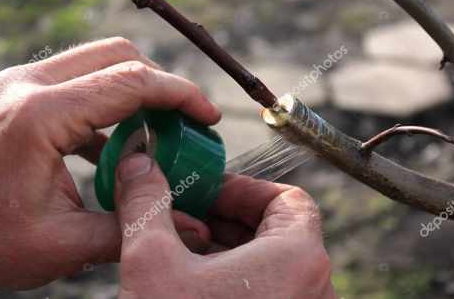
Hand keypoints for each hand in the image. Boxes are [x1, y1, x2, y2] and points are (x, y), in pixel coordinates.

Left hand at [0, 37, 219, 288]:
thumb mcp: (60, 245)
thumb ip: (133, 229)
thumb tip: (195, 229)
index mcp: (40, 115)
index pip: (132, 82)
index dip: (181, 95)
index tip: (209, 118)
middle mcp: (28, 86)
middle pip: (119, 56)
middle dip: (162, 85)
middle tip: (186, 123)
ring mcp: (19, 85)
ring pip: (99, 62)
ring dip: (135, 91)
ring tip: (156, 135)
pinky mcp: (16, 94)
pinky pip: (77, 82)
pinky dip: (109, 104)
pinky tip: (116, 146)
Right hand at [115, 154, 335, 298]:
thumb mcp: (152, 264)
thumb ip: (147, 205)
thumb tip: (139, 167)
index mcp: (299, 258)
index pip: (288, 199)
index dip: (243, 188)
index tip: (207, 191)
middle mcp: (314, 288)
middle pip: (279, 230)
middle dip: (228, 217)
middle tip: (187, 215)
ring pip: (273, 263)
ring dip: (230, 249)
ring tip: (184, 249)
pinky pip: (270, 292)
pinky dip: (237, 280)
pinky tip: (195, 284)